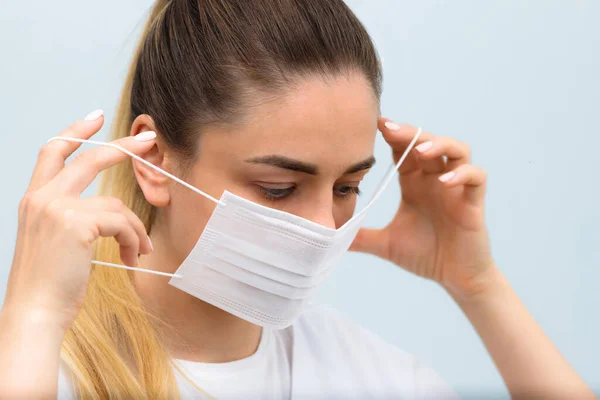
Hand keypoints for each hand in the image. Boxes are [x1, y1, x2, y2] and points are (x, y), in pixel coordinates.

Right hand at [1, 112, 154, 332]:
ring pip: (116, 204)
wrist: (35, 312)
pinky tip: (132, 258)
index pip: (52, 152)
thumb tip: (115, 215)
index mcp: (34, 200)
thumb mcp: (55, 242)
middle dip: (123, 146)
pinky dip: (134, 241)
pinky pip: (122, 223)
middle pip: (89, 159)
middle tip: (149, 138)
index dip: (75, 131)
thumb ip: (74, 219)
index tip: (96, 117)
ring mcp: (57, 208)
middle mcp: (42, 198)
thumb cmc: (49, 284)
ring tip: (138, 251)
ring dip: (135, 229)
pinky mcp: (77, 223)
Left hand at [351, 119, 493, 297]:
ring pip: (457, 151)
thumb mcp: (386, 244)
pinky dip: (463, 174)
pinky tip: (445, 181)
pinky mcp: (474, 202)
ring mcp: (457, 189)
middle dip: (410, 133)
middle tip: (389, 129)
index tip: (374, 124)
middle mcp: (436, 180)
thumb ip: (361, 237)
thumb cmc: (425, 256)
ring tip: (421, 151)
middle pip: (428, 142)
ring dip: (440, 145)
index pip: (403, 150)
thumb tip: (328, 237)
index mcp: (415, 184)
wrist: (455, 278)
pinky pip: (476, 177)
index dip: (392, 135)